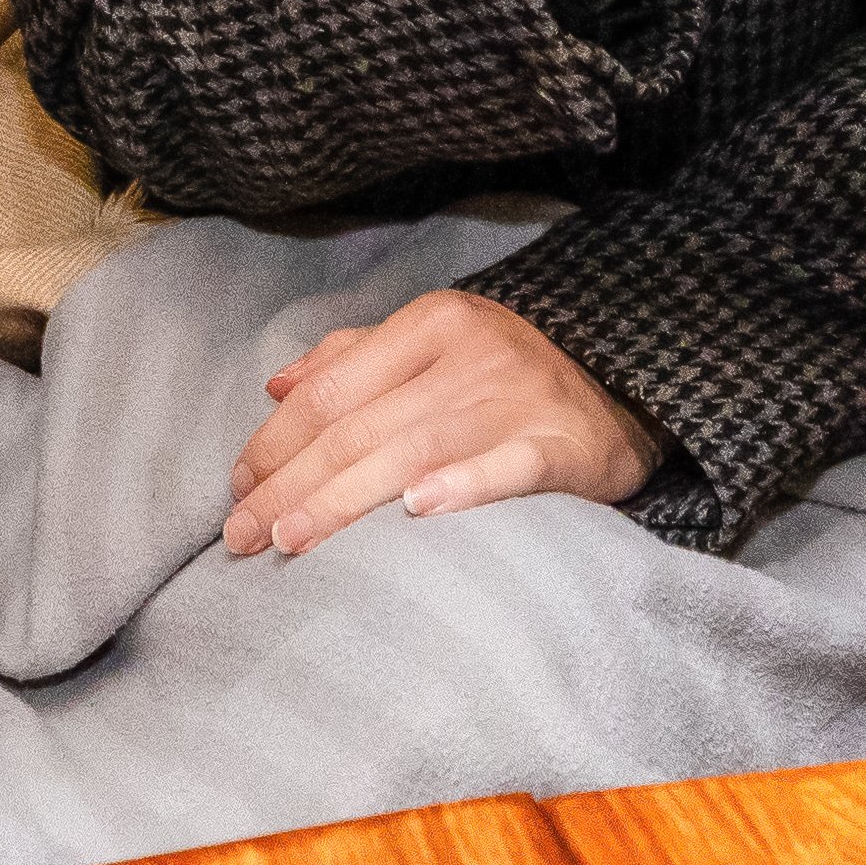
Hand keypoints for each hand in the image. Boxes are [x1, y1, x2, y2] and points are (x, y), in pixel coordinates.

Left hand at [230, 287, 658, 554]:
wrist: (629, 390)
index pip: (332, 390)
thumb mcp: (435, 347)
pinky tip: (418, 511)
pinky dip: (462, 486)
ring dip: (343, 501)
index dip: (275, 443)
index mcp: (433, 324)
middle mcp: (470, 355)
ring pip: (410, 453)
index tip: (236, 491)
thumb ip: (353, 359)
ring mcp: (517, 399)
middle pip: (359, 428)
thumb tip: (276, 385)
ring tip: (291, 541)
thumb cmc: (509, 377)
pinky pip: (506, 467)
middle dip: (290, 486)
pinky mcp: (562, 444)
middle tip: (241, 537)